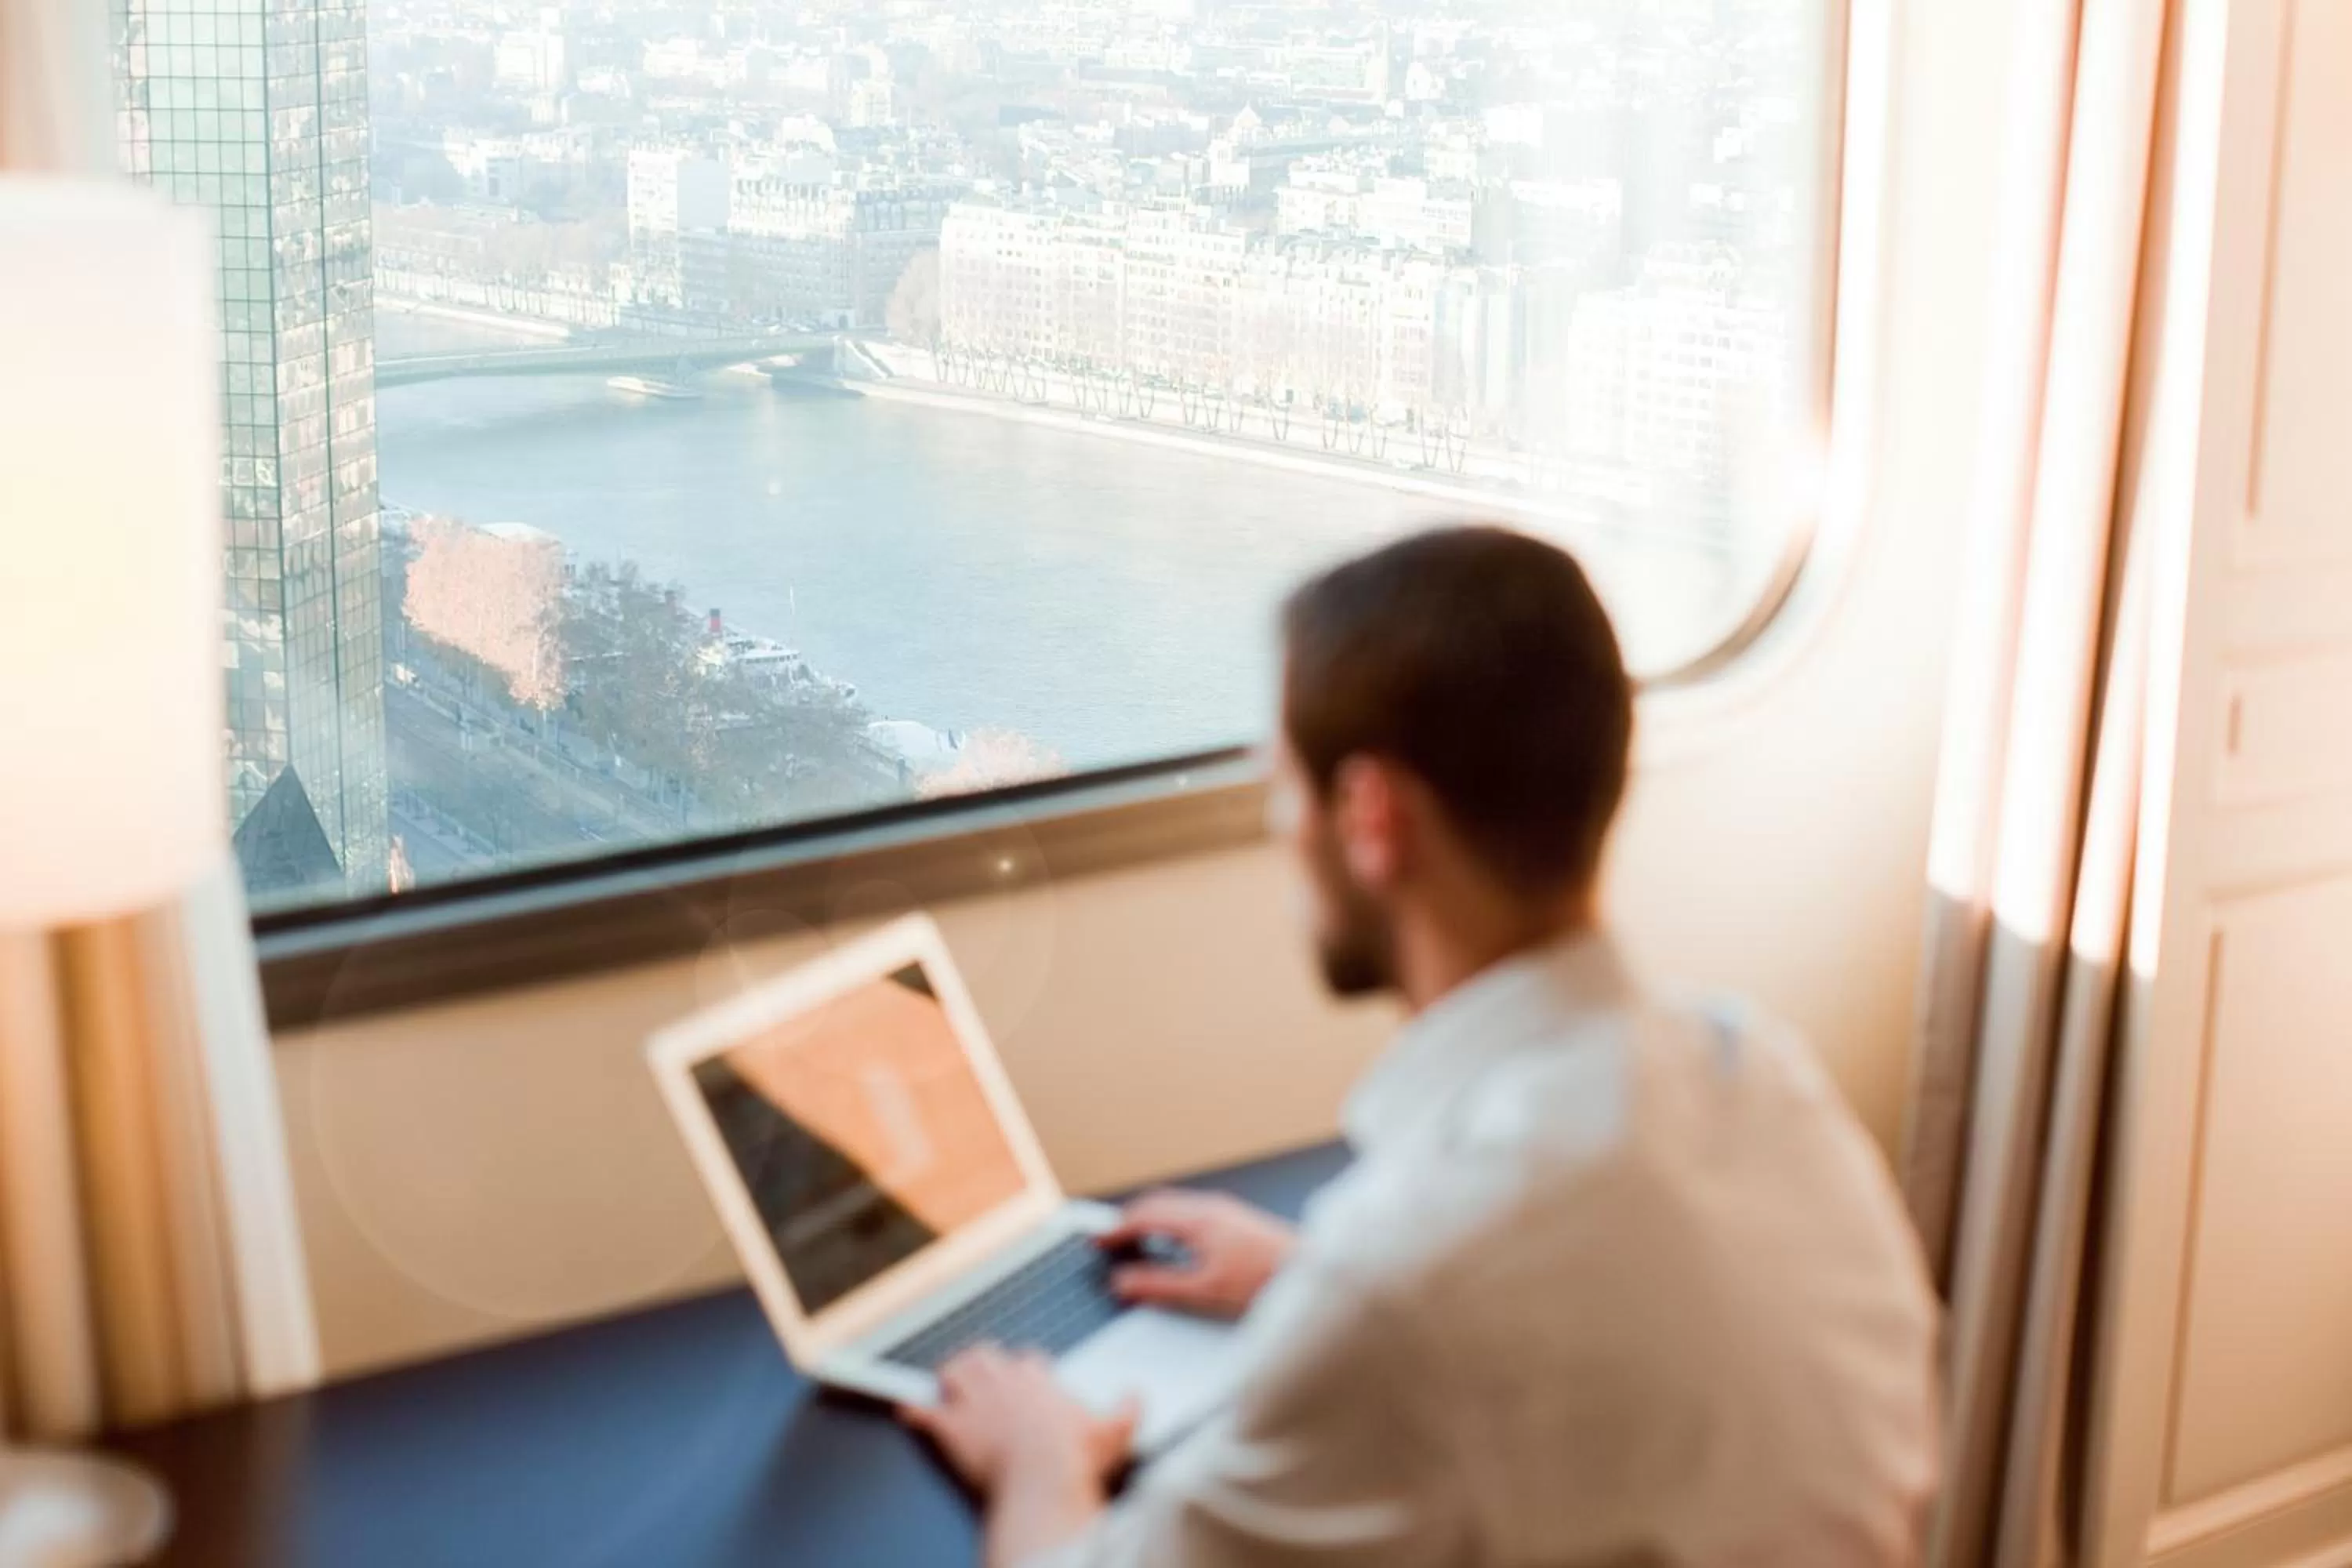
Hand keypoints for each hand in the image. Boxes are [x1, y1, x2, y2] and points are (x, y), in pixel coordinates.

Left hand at [900, 1346, 1137, 1497]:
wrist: (1043, 1481)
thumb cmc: (1076, 1459)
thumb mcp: (1115, 1431)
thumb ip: (1127, 1410)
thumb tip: (1137, 1397)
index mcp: (1038, 1380)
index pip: (1027, 1359)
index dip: (1025, 1368)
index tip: (1027, 1375)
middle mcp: (1002, 1383)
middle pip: (983, 1357)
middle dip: (980, 1361)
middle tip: (979, 1369)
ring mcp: (974, 1404)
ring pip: (952, 1374)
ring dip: (949, 1378)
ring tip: (947, 1382)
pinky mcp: (952, 1429)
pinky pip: (924, 1412)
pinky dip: (913, 1411)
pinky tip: (907, 1410)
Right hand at [1099, 1189, 1296, 1318]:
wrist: (1307, 1272)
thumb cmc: (1263, 1281)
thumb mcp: (1204, 1291)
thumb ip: (1160, 1286)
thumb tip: (1124, 1282)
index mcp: (1198, 1220)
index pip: (1145, 1216)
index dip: (1118, 1229)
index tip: (1098, 1241)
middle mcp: (1209, 1207)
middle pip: (1157, 1204)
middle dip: (1130, 1220)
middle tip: (1110, 1240)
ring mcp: (1224, 1209)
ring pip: (1175, 1205)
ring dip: (1150, 1219)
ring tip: (1135, 1242)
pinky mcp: (1234, 1218)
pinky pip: (1190, 1210)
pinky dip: (1169, 1221)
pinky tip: (1172, 1243)